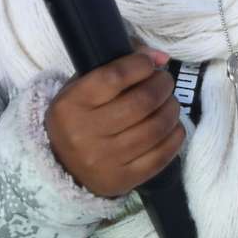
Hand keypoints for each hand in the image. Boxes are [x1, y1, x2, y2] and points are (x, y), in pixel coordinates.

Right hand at [45, 50, 182, 197]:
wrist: (63, 166)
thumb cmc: (79, 118)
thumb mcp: (85, 87)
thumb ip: (118, 65)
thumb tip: (160, 57)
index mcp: (72, 105)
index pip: (113, 77)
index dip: (140, 65)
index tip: (149, 63)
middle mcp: (84, 133)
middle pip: (141, 102)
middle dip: (162, 85)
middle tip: (165, 82)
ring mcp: (104, 160)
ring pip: (155, 128)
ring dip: (172, 109)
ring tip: (170, 102)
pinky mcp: (122, 180)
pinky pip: (161, 155)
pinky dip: (174, 135)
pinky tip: (172, 126)